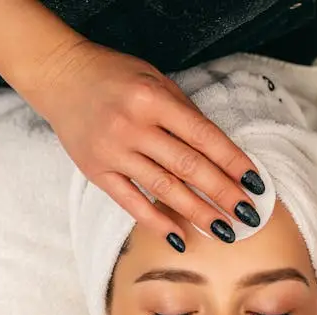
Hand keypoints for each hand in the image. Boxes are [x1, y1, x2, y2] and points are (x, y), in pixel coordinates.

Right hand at [23, 40, 264, 246]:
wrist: (61, 75)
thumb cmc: (115, 75)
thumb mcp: (155, 80)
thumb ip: (184, 113)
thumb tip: (220, 154)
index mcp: (152, 99)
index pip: (203, 136)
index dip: (233, 162)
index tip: (255, 183)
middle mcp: (133, 126)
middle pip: (188, 167)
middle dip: (222, 194)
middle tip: (248, 215)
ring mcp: (112, 151)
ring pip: (163, 189)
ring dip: (198, 213)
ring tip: (224, 230)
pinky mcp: (96, 171)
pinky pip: (131, 202)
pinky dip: (157, 222)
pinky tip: (180, 238)